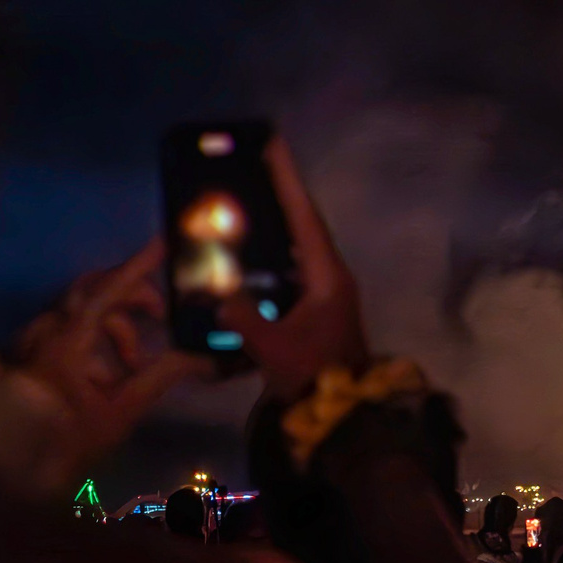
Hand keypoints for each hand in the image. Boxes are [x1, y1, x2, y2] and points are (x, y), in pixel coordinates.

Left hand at [10, 239, 209, 472]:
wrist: (8, 466)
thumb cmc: (64, 439)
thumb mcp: (120, 412)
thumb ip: (160, 377)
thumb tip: (204, 358)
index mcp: (66, 342)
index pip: (106, 292)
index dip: (136, 268)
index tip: (161, 244)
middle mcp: (46, 332)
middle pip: (93, 291)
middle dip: (131, 297)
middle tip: (159, 313)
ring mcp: (35, 342)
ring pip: (82, 314)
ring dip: (114, 330)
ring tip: (133, 365)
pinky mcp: (30, 356)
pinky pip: (68, 332)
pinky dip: (95, 343)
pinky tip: (106, 375)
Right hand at [219, 134, 367, 402]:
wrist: (342, 417)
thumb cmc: (313, 377)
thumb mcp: (272, 347)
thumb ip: (244, 317)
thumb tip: (220, 295)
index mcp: (327, 277)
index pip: (304, 218)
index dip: (287, 181)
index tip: (275, 145)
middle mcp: (329, 278)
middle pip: (302, 226)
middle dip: (280, 196)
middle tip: (256, 164)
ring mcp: (324, 295)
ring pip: (296, 249)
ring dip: (275, 227)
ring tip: (249, 200)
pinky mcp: (314, 312)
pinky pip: (289, 274)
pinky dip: (270, 260)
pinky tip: (247, 256)